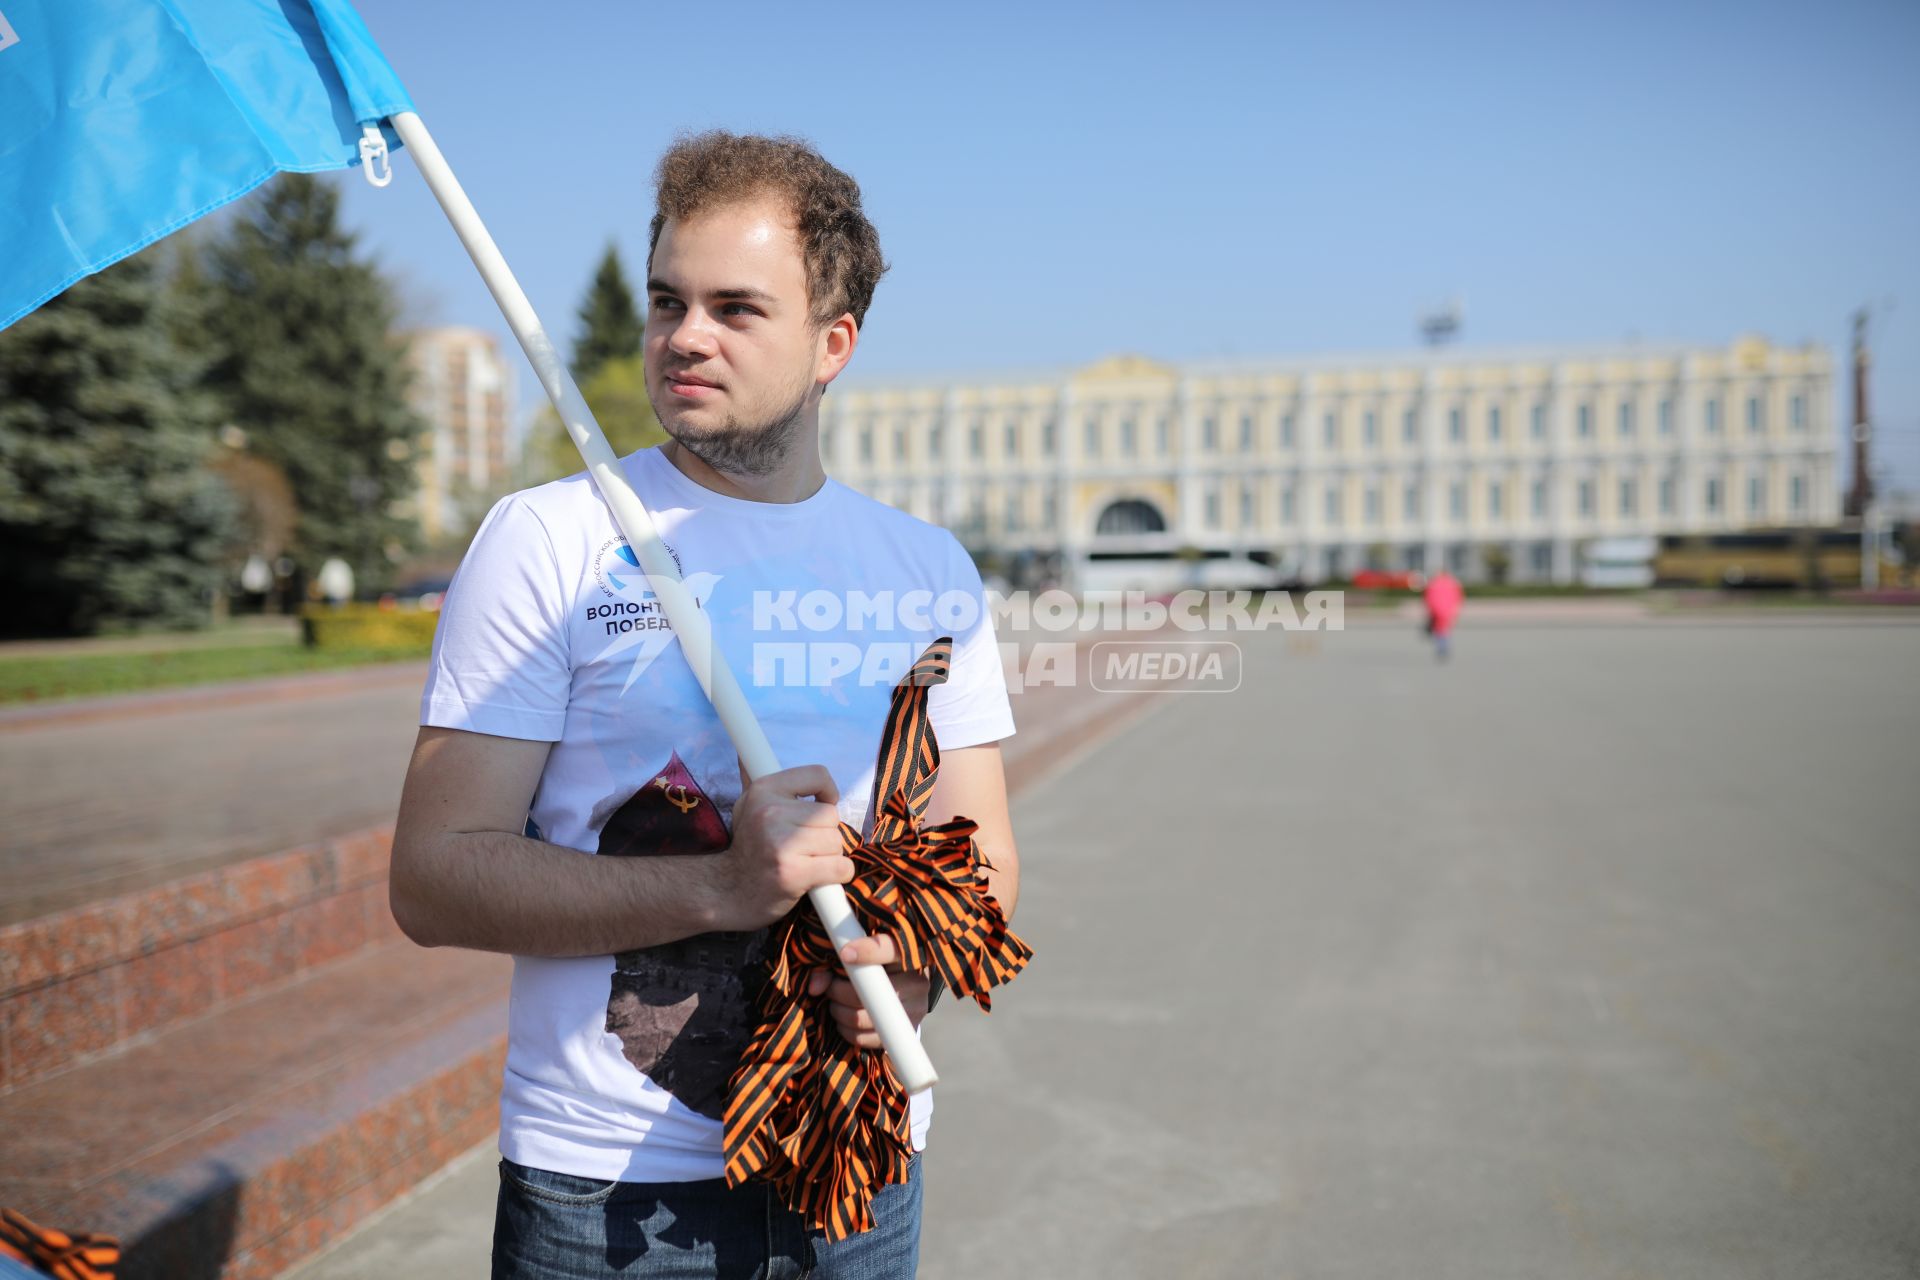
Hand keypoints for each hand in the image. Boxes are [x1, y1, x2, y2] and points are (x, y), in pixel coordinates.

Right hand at [708, 762, 853, 931]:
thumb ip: (753, 779)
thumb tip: (744, 752)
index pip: (818, 774)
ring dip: (829, 857)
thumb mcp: (746, 807)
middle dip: (824, 834)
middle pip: (830, 815)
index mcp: (764, 790)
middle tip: (804, 847)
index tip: (820, 806)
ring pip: (836, 843)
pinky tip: (817, 879)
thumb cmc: (746, 848)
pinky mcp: (793, 873)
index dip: (827, 793)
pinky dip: (837, 875)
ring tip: (805, 862)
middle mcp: (771, 813)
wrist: (726, 892)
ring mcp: (782, 844)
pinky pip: (840, 867)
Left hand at [807, 933, 931, 1050]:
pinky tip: (845, 1021)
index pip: (891, 949)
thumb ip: (833, 965)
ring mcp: (914, 1010)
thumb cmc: (876, 970)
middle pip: (867, 992)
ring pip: (861, 1018)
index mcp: (906, 955)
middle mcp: (916, 982)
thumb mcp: (859, 959)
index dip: (868, 951)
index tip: (844, 954)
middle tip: (830, 989)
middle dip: (837, 992)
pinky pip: (865, 1038)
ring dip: (839, 1013)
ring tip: (835, 1005)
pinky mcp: (906, 1033)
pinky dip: (847, 1031)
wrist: (905, 996)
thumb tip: (814, 987)